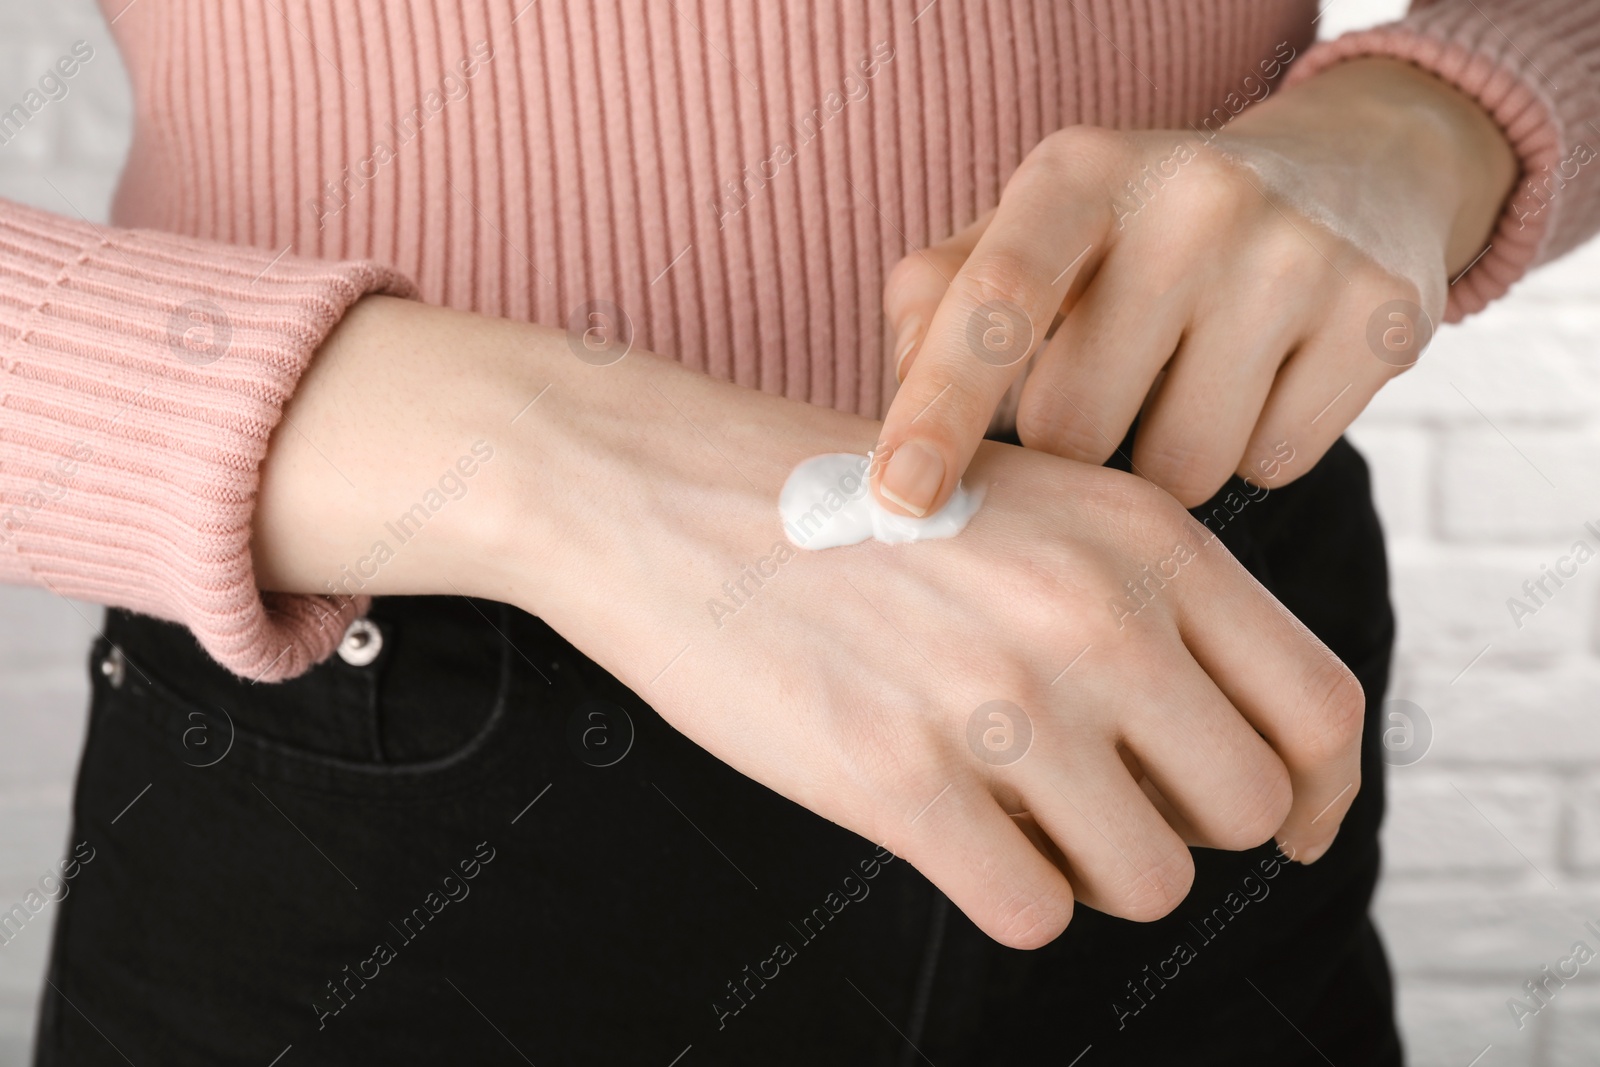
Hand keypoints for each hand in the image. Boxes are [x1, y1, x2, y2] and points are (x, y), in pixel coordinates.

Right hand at [254, 297, 1364, 946]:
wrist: (663, 487)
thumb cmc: (845, 501)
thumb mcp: (1029, 503)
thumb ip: (1145, 604)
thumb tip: (1229, 758)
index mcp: (1142, 536)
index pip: (1318, 706)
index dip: (1320, 793)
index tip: (1287, 828)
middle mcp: (1095, 614)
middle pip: (1245, 810)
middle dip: (1182, 827)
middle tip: (1097, 801)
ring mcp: (998, 698)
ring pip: (1147, 881)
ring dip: (1089, 867)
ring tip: (1008, 806)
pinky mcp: (898, 779)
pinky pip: (1031, 912)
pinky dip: (1001, 889)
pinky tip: (944, 825)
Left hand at [873, 57, 1516, 513]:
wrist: (1349, 173)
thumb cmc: (1139, 234)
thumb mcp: (1031, 233)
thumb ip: (940, 309)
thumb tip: (894, 438)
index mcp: (1078, 171)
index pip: (994, 301)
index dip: (937, 410)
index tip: (897, 500)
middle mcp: (1193, 198)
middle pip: (1076, 425)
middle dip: (1069, 444)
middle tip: (1104, 385)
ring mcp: (1299, 255)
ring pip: (1180, 469)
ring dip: (1161, 460)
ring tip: (1189, 375)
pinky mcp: (1382, 319)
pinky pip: (1273, 466)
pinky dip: (1252, 450)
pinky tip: (1263, 377)